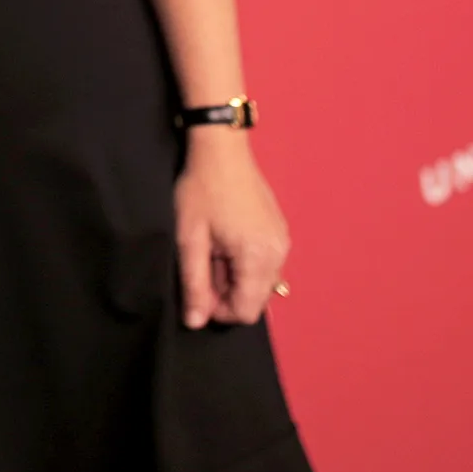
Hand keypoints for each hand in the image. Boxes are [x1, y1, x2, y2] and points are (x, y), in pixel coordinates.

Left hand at [173, 128, 289, 327]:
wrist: (221, 149)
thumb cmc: (202, 189)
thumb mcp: (189, 237)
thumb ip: (194, 283)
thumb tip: (196, 322)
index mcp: (258, 258)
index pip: (245, 312)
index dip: (217, 310)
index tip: (197, 288)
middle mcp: (278, 254)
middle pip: (256, 300)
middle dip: (227, 293)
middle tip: (203, 264)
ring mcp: (283, 242)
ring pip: (262, 283)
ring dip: (236, 278)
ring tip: (213, 249)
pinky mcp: (280, 231)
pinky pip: (267, 264)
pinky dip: (246, 264)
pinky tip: (226, 241)